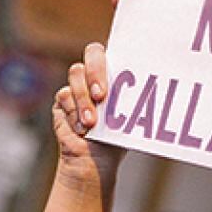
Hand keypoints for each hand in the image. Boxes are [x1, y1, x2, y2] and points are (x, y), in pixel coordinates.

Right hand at [52, 42, 125, 188]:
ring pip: (76, 74)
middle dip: (97, 72)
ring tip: (91, 123)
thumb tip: (148, 86)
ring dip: (84, 100)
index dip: (113, 54)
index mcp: (116, 73)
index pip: (116, 50)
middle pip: (93, 53)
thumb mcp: (127, 118)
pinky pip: (65, 96)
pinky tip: (82, 129)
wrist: (94, 161)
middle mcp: (95, 74)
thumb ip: (131, 99)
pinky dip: (74, 113)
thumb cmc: (115, 138)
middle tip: (101, 96)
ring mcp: (78, 85)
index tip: (117, 73)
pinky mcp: (63, 100)